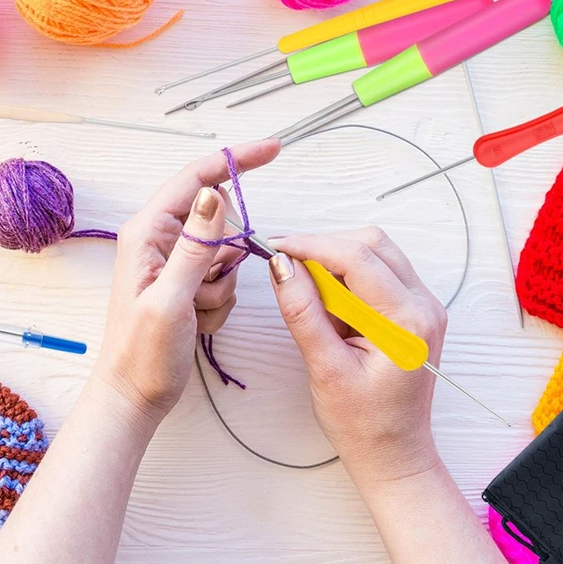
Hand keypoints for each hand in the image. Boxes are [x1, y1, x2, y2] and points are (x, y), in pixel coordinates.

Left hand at [93, 139, 280, 427]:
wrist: (135, 396)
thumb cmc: (142, 353)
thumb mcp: (171, 299)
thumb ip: (194, 246)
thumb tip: (215, 194)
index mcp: (147, 232)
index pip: (196, 179)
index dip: (235, 160)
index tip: (273, 149)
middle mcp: (160, 239)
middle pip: (218, 220)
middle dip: (224, 255)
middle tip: (203, 289)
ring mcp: (174, 261)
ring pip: (225, 252)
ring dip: (220, 285)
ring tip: (193, 311)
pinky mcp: (186, 282)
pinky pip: (223, 277)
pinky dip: (218, 301)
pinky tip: (195, 321)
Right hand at [268, 227, 447, 483]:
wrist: (394, 454)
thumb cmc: (362, 423)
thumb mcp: (324, 369)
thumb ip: (303, 312)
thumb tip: (280, 264)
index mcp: (408, 321)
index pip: (357, 258)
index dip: (311, 245)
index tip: (275, 246)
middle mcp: (424, 304)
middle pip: (371, 244)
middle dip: (323, 247)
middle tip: (285, 266)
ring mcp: (421, 304)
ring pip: (374, 251)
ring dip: (334, 258)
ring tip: (306, 289)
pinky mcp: (410, 308)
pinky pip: (376, 270)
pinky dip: (345, 273)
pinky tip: (326, 300)